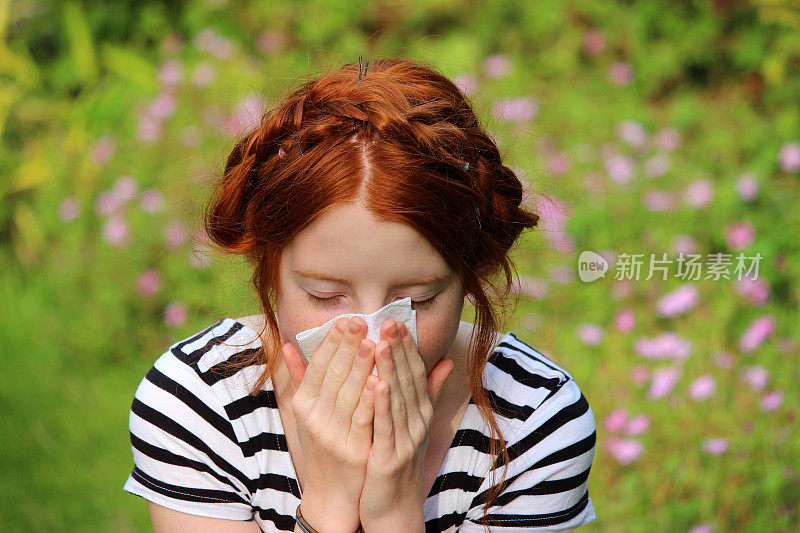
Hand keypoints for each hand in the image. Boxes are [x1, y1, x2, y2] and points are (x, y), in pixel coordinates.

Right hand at [283, 316, 379, 532]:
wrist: (332, 494)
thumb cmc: (323, 445)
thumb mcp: (306, 412)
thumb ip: (301, 378)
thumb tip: (290, 345)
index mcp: (304, 405)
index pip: (318, 366)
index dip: (331, 342)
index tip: (345, 319)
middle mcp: (314, 418)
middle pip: (333, 375)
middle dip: (347, 346)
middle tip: (361, 320)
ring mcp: (332, 435)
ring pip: (348, 394)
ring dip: (360, 367)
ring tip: (373, 343)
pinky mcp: (352, 451)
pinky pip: (361, 421)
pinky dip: (370, 400)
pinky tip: (381, 381)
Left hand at [358, 319, 453, 529]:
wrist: (394, 508)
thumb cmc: (399, 460)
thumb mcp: (416, 423)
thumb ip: (430, 391)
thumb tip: (447, 360)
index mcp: (421, 411)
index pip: (416, 371)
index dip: (407, 346)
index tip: (397, 320)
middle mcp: (417, 421)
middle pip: (408, 379)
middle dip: (398, 348)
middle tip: (388, 320)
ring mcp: (406, 439)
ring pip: (397, 398)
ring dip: (390, 369)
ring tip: (381, 343)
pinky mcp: (390, 457)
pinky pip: (385, 427)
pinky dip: (382, 405)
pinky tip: (376, 385)